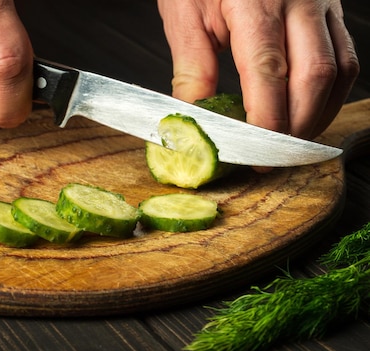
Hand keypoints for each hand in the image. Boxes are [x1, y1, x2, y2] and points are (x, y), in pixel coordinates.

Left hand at [157, 0, 358, 138]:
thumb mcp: (184, 14)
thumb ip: (193, 67)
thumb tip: (195, 116)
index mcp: (257, 2)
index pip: (269, 72)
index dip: (266, 121)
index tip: (252, 153)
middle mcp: (300, 1)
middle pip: (313, 76)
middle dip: (295, 126)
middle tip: (270, 157)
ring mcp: (322, 4)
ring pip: (337, 70)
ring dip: (317, 114)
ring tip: (289, 141)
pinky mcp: (331, 10)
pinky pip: (344, 58)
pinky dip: (330, 93)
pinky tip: (308, 111)